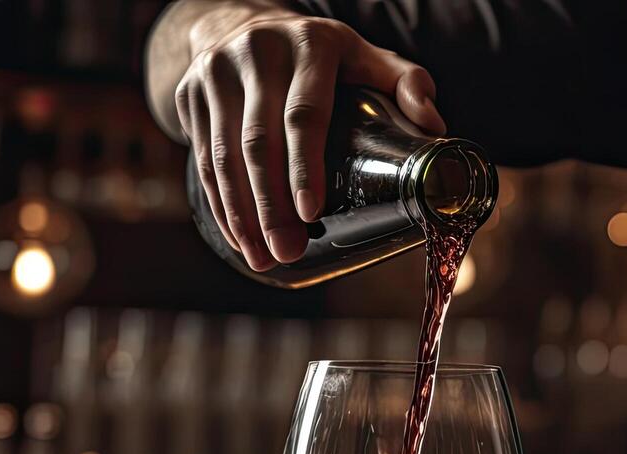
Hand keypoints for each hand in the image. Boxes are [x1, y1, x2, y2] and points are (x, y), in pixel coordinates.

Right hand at [172, 4, 444, 270]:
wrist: (243, 23)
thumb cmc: (321, 55)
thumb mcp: (367, 56)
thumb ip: (407, 84)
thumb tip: (436, 130)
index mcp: (309, 45)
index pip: (304, 114)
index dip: (305, 166)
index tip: (312, 214)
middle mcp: (256, 53)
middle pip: (259, 142)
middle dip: (272, 206)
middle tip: (288, 252)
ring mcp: (215, 73)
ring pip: (223, 156)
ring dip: (242, 215)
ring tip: (264, 257)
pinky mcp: (190, 95)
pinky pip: (202, 160)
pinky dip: (220, 205)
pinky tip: (239, 238)